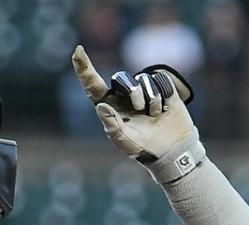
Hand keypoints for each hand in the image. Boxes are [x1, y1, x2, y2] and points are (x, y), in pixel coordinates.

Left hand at [71, 45, 203, 183]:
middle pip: (121, 77)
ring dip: (151, 99)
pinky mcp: (161, 86)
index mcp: (108, 105)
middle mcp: (122, 94)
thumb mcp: (125, 142)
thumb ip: (112, 126)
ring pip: (143, 79)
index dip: (83, 67)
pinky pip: (160, 79)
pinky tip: (164, 110)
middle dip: (134, 92)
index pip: (92, 84)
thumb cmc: (143, 147)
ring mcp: (142, 89)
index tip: (77, 51)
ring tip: (154, 115)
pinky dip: (163, 96)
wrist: (171, 149)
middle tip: (140, 109)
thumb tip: (101, 105)